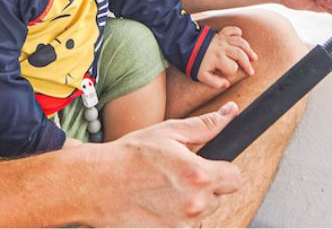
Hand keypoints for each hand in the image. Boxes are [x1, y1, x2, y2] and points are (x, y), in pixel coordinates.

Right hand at [96, 103, 241, 226]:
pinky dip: (173, 217)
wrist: (96, 184)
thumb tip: (230, 113)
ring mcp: (180, 227)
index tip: (210, 166)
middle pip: (218, 197)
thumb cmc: (129, 155)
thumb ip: (205, 126)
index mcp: (198, 176)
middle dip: (203, 186)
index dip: (224, 169)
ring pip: (200, 213)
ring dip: (188, 203)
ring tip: (161, 189)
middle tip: (176, 174)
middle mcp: (194, 205)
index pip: (235, 179)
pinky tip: (155, 204)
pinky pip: (182, 227)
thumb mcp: (168, 132)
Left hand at [198, 25, 256, 89]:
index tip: (231, 75)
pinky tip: (241, 37)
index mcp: (218, 59)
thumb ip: (215, 82)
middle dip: (247, 63)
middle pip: (240, 54)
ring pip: (240, 42)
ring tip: (253, 57)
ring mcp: (222, 39)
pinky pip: (232, 30)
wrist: (187, 47)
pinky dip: (238, 32)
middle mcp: (222, 48)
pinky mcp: (220, 34)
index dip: (233, 72)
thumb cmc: (195, 63)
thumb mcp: (202, 76)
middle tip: (251, 71)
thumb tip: (227, 84)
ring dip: (248, 49)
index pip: (233, 67)